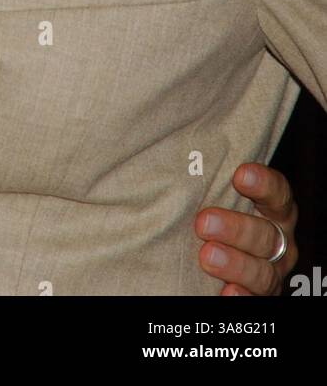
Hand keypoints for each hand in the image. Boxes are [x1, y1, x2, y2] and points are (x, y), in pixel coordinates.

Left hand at [195, 163, 297, 294]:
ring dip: (236, 265)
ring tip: (207, 256)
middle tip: (204, 222)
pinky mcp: (259, 298)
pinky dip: (240, 297)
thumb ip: (206, 177)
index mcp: (272, 208)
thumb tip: (166, 142)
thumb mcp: (214, 193)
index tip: (239, 174)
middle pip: (266, 234)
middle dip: (237, 228)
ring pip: (263, 272)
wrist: (210, 254)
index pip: (278, 192)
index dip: (263, 183)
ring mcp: (271, 272)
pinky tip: (224, 292)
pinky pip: (254, 302)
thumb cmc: (211, 211)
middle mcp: (278, 240)